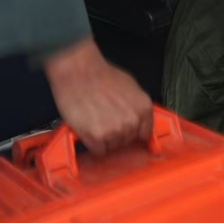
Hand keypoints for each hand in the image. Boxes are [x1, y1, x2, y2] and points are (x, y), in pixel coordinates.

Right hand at [44, 36, 153, 155]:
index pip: (145, 133)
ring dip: (104, 138)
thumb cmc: (100, 75)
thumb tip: (137, 117)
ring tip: (95, 121)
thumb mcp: (130, 86)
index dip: (133, 132)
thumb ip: (136, 105)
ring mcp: (115, 131)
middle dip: (117, 133)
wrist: (79, 72)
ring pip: (112, 146)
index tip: (127, 132)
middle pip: (127, 140)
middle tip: (105, 119)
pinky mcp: (97, 137)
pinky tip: (89, 130)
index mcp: (143, 108)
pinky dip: (93, 144)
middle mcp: (132, 121)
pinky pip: (98, 150)